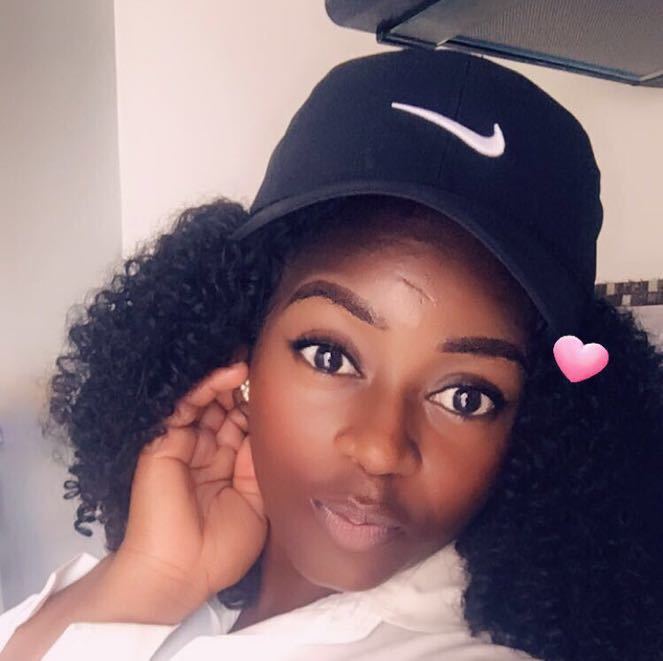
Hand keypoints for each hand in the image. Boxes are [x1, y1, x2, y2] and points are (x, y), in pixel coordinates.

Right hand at [112, 361, 266, 617]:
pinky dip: (205, 387)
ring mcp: (184, 445)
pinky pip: (184, 407)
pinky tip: (229, 374)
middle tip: (262, 362)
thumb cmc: (222, 548)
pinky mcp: (163, 443)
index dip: (259, 404)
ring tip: (246, 362)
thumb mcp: (257, 501)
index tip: (280, 381)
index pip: (243, 423)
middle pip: (224, 407)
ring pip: (205, 401)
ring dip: (225, 380)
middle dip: (242, 387)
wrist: (182, 573)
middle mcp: (206, 451)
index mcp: (227, 465)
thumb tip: (266, 425)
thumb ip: (259, 461)